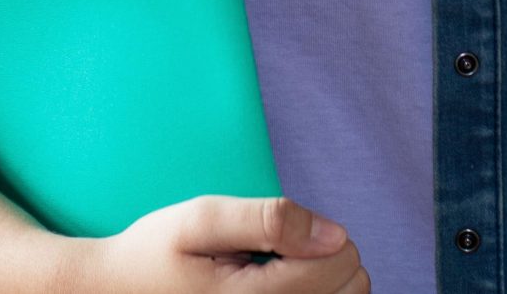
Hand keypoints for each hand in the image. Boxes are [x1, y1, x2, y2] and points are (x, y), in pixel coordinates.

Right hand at [50, 195, 366, 293]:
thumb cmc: (154, 254)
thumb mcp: (198, 220)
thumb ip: (266, 220)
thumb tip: (333, 234)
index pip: (340, 265)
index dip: (321, 234)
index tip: (279, 232)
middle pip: (352, 289)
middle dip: (323, 258)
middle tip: (273, 253)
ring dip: (322, 282)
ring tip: (275, 273)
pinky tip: (281, 289)